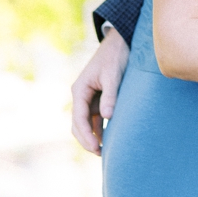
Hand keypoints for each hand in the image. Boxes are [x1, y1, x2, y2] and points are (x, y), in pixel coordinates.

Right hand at [70, 29, 129, 154]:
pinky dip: (98, 129)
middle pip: (78, 124)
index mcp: (79, 89)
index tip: (96, 149)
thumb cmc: (116, 56)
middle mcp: (81, 95)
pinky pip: (94, 119)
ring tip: (104, 151)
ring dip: (92, 137)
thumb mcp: (113, 75)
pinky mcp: (97, 98)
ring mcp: (88, 98)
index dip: (85, 136)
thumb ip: (110, 96)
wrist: (120, 42)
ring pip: (85, 123)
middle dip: (86, 140)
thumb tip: (107, 117)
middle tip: (101, 154)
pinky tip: (108, 139)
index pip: (78, 118)